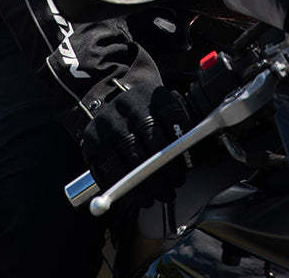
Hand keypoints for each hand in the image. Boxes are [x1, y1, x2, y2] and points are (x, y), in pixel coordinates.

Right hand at [80, 85, 191, 207]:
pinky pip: (109, 170)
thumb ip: (180, 126)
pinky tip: (142, 197)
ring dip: (148, 183)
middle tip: (176, 185)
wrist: (109, 100)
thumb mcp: (163, 108)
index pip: (170, 115)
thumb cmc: (146, 112)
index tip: (188, 165)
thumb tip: (197, 154)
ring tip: (162, 195)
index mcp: (149, 92)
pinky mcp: (91, 140)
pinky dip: (127, 189)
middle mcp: (126, 104)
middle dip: (165, 168)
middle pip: (149, 138)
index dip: (180, 142)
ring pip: (130, 157)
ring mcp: (106, 122)